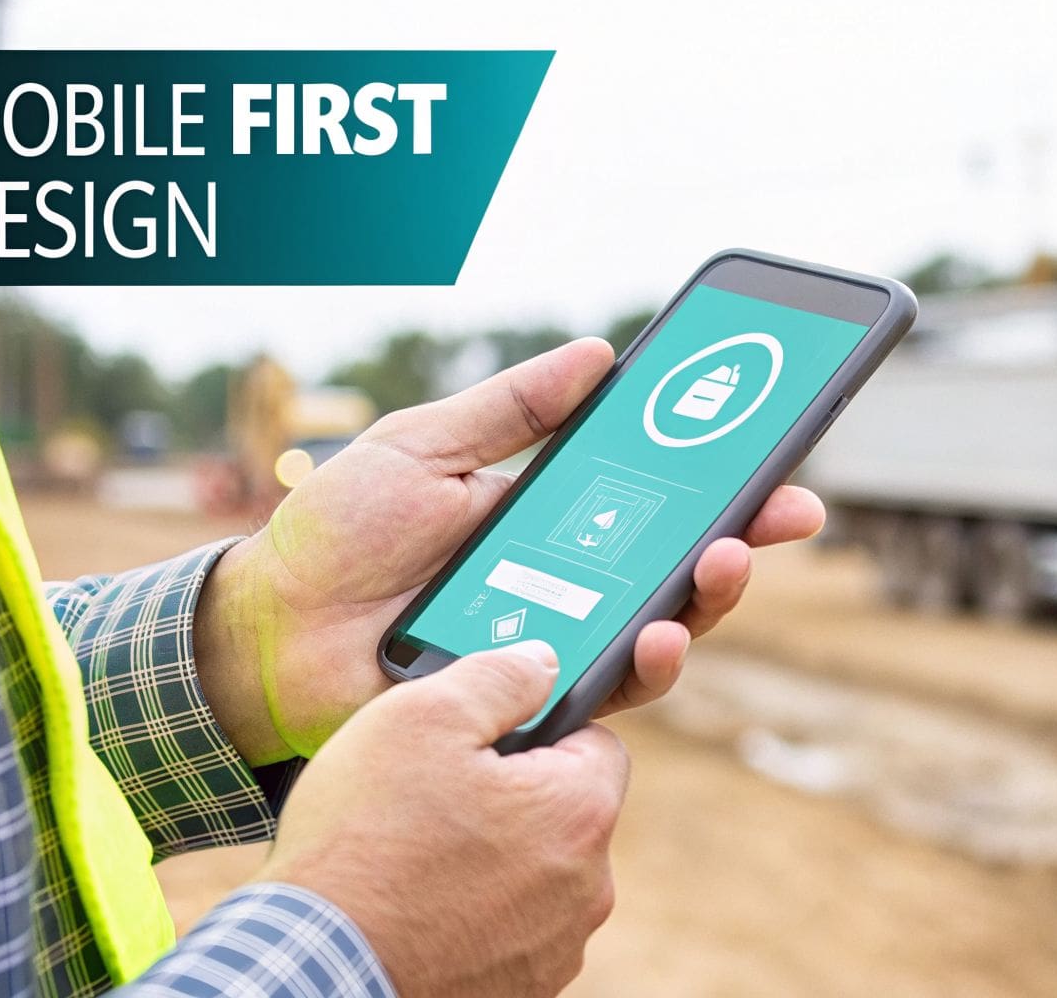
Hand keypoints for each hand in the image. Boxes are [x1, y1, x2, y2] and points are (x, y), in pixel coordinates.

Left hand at [196, 337, 825, 763]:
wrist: (269, 630)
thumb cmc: (337, 535)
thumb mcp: (423, 446)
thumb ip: (509, 409)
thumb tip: (599, 354)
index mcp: (551, 513)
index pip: (658, 491)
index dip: (723, 475)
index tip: (779, 447)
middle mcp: (570, 580)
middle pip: (683, 561)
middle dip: (748, 534)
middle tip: (787, 510)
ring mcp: (557, 642)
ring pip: (666, 627)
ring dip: (710, 597)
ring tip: (723, 562)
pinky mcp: (534, 701)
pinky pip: (609, 690)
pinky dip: (645, 662)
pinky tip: (659, 634)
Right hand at [259, 642, 625, 996]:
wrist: (315, 967)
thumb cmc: (362, 843)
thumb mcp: (420, 717)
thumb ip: (498, 676)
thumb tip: (543, 662)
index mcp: (580, 812)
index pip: (595, 743)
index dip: (537, 732)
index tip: (482, 745)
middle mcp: (588, 888)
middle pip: (565, 813)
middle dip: (514, 799)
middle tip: (437, 800)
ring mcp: (556, 949)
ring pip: (538, 876)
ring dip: (495, 861)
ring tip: (419, 858)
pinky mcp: (522, 992)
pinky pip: (511, 932)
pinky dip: (476, 917)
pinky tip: (421, 907)